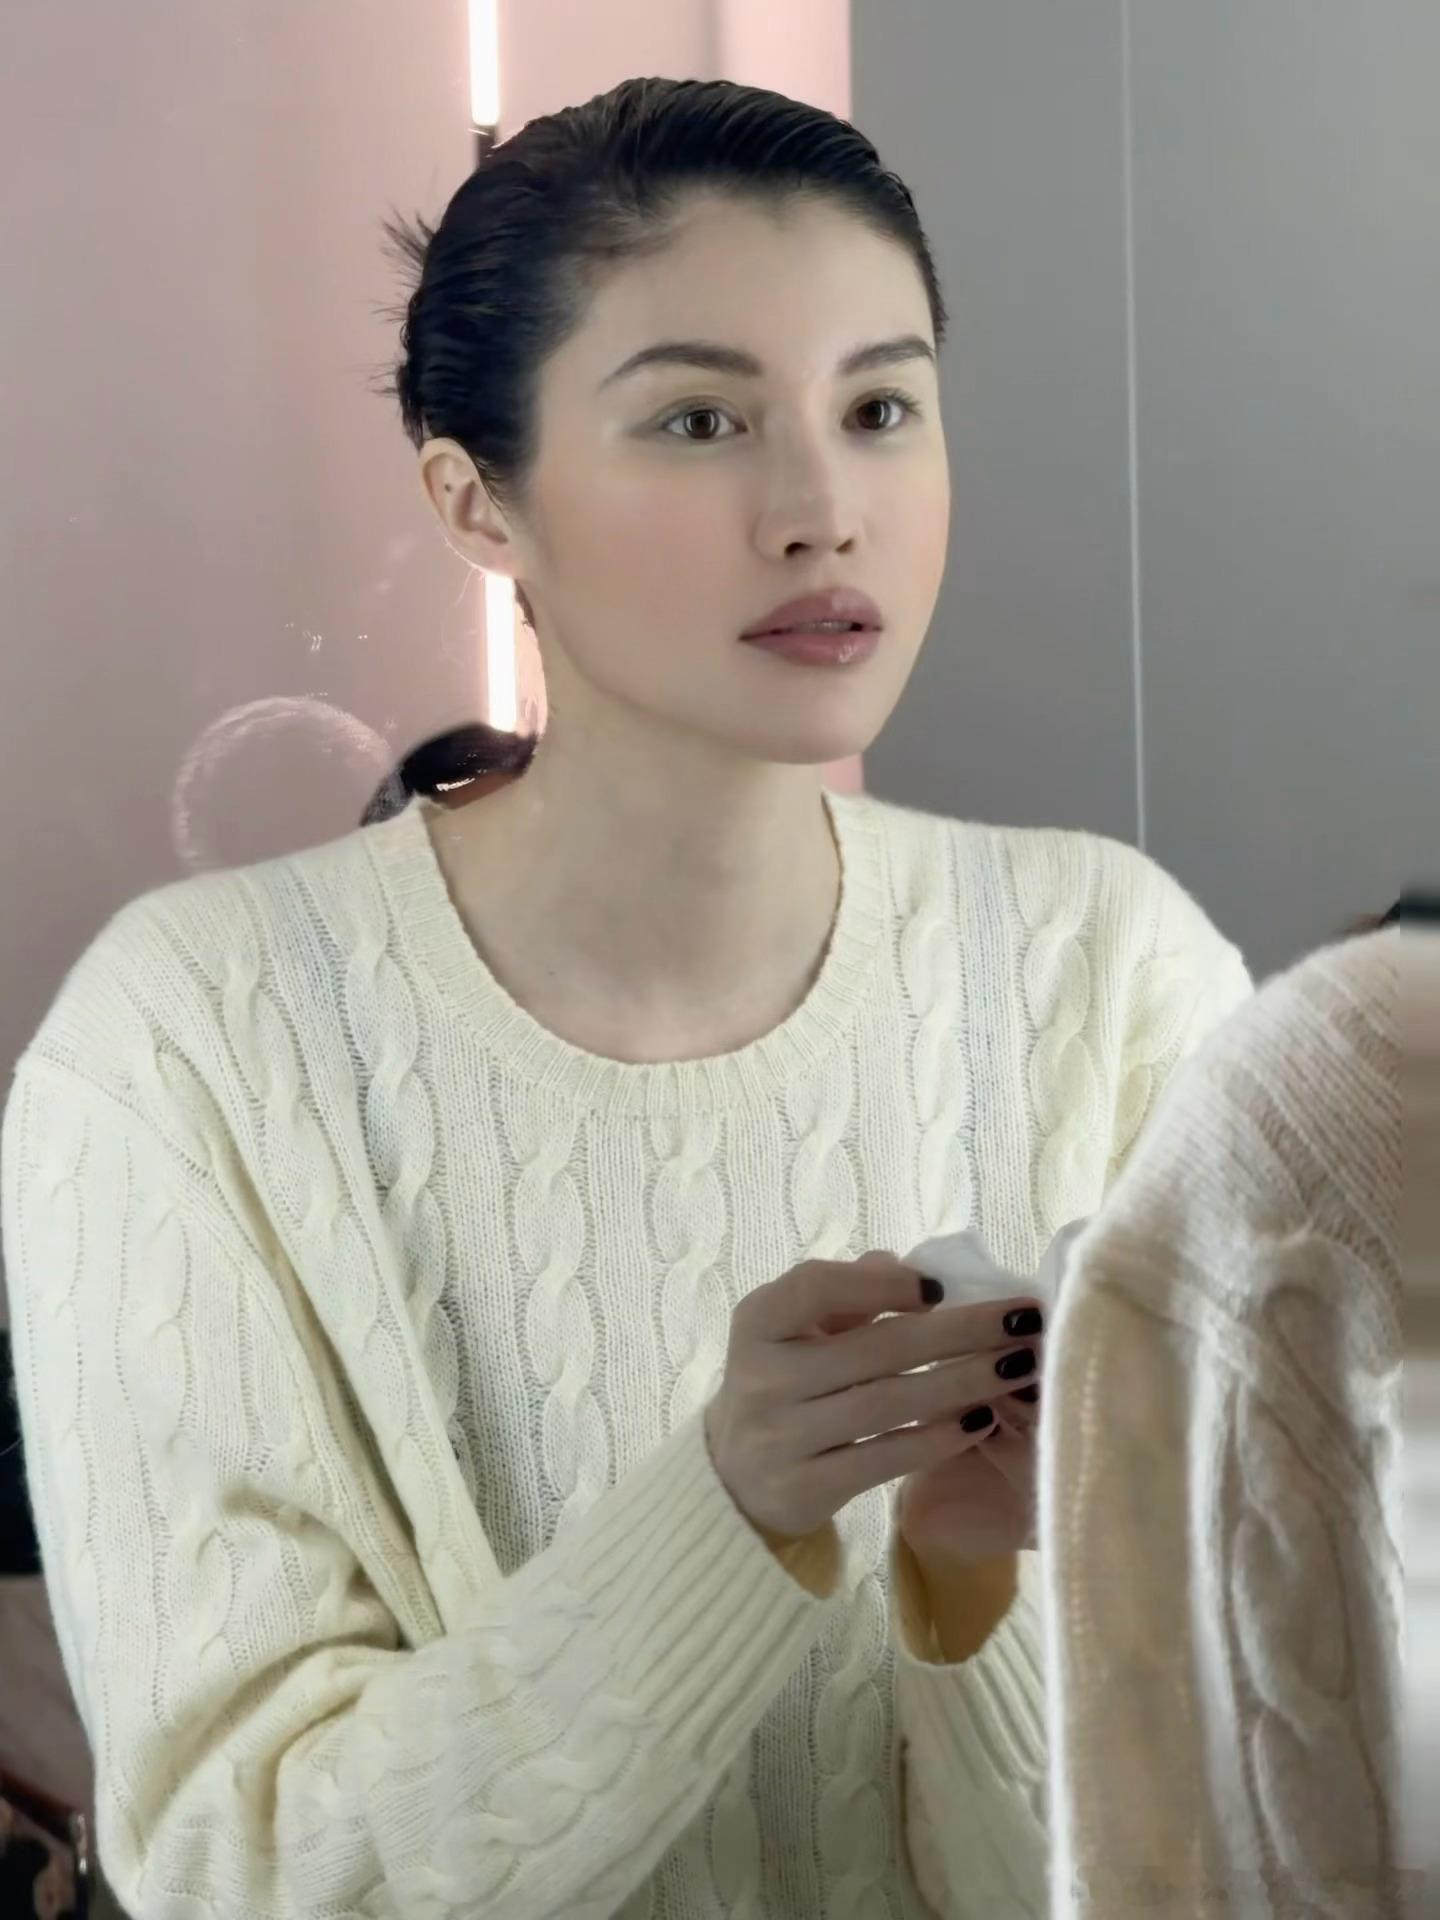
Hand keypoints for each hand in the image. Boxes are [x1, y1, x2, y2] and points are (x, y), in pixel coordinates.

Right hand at [703, 1249, 1043, 1540]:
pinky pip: (884, 1457)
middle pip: (876, 1347)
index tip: (941, 1288)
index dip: (881, 1283)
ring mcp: (782, 1436)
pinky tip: (981, 1421)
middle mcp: (763, 1376)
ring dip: (964, 1383)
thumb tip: (914, 1269)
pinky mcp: (806, 1487)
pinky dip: (938, 1438)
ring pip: (888, 1403)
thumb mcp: (796, 1331)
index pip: (815, 1287)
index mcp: (759, 1322)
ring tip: (1019, 1368)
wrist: (734, 1479)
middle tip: (1025, 1321)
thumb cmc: (784, 1384)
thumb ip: (849, 1293)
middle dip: (961, 1332)